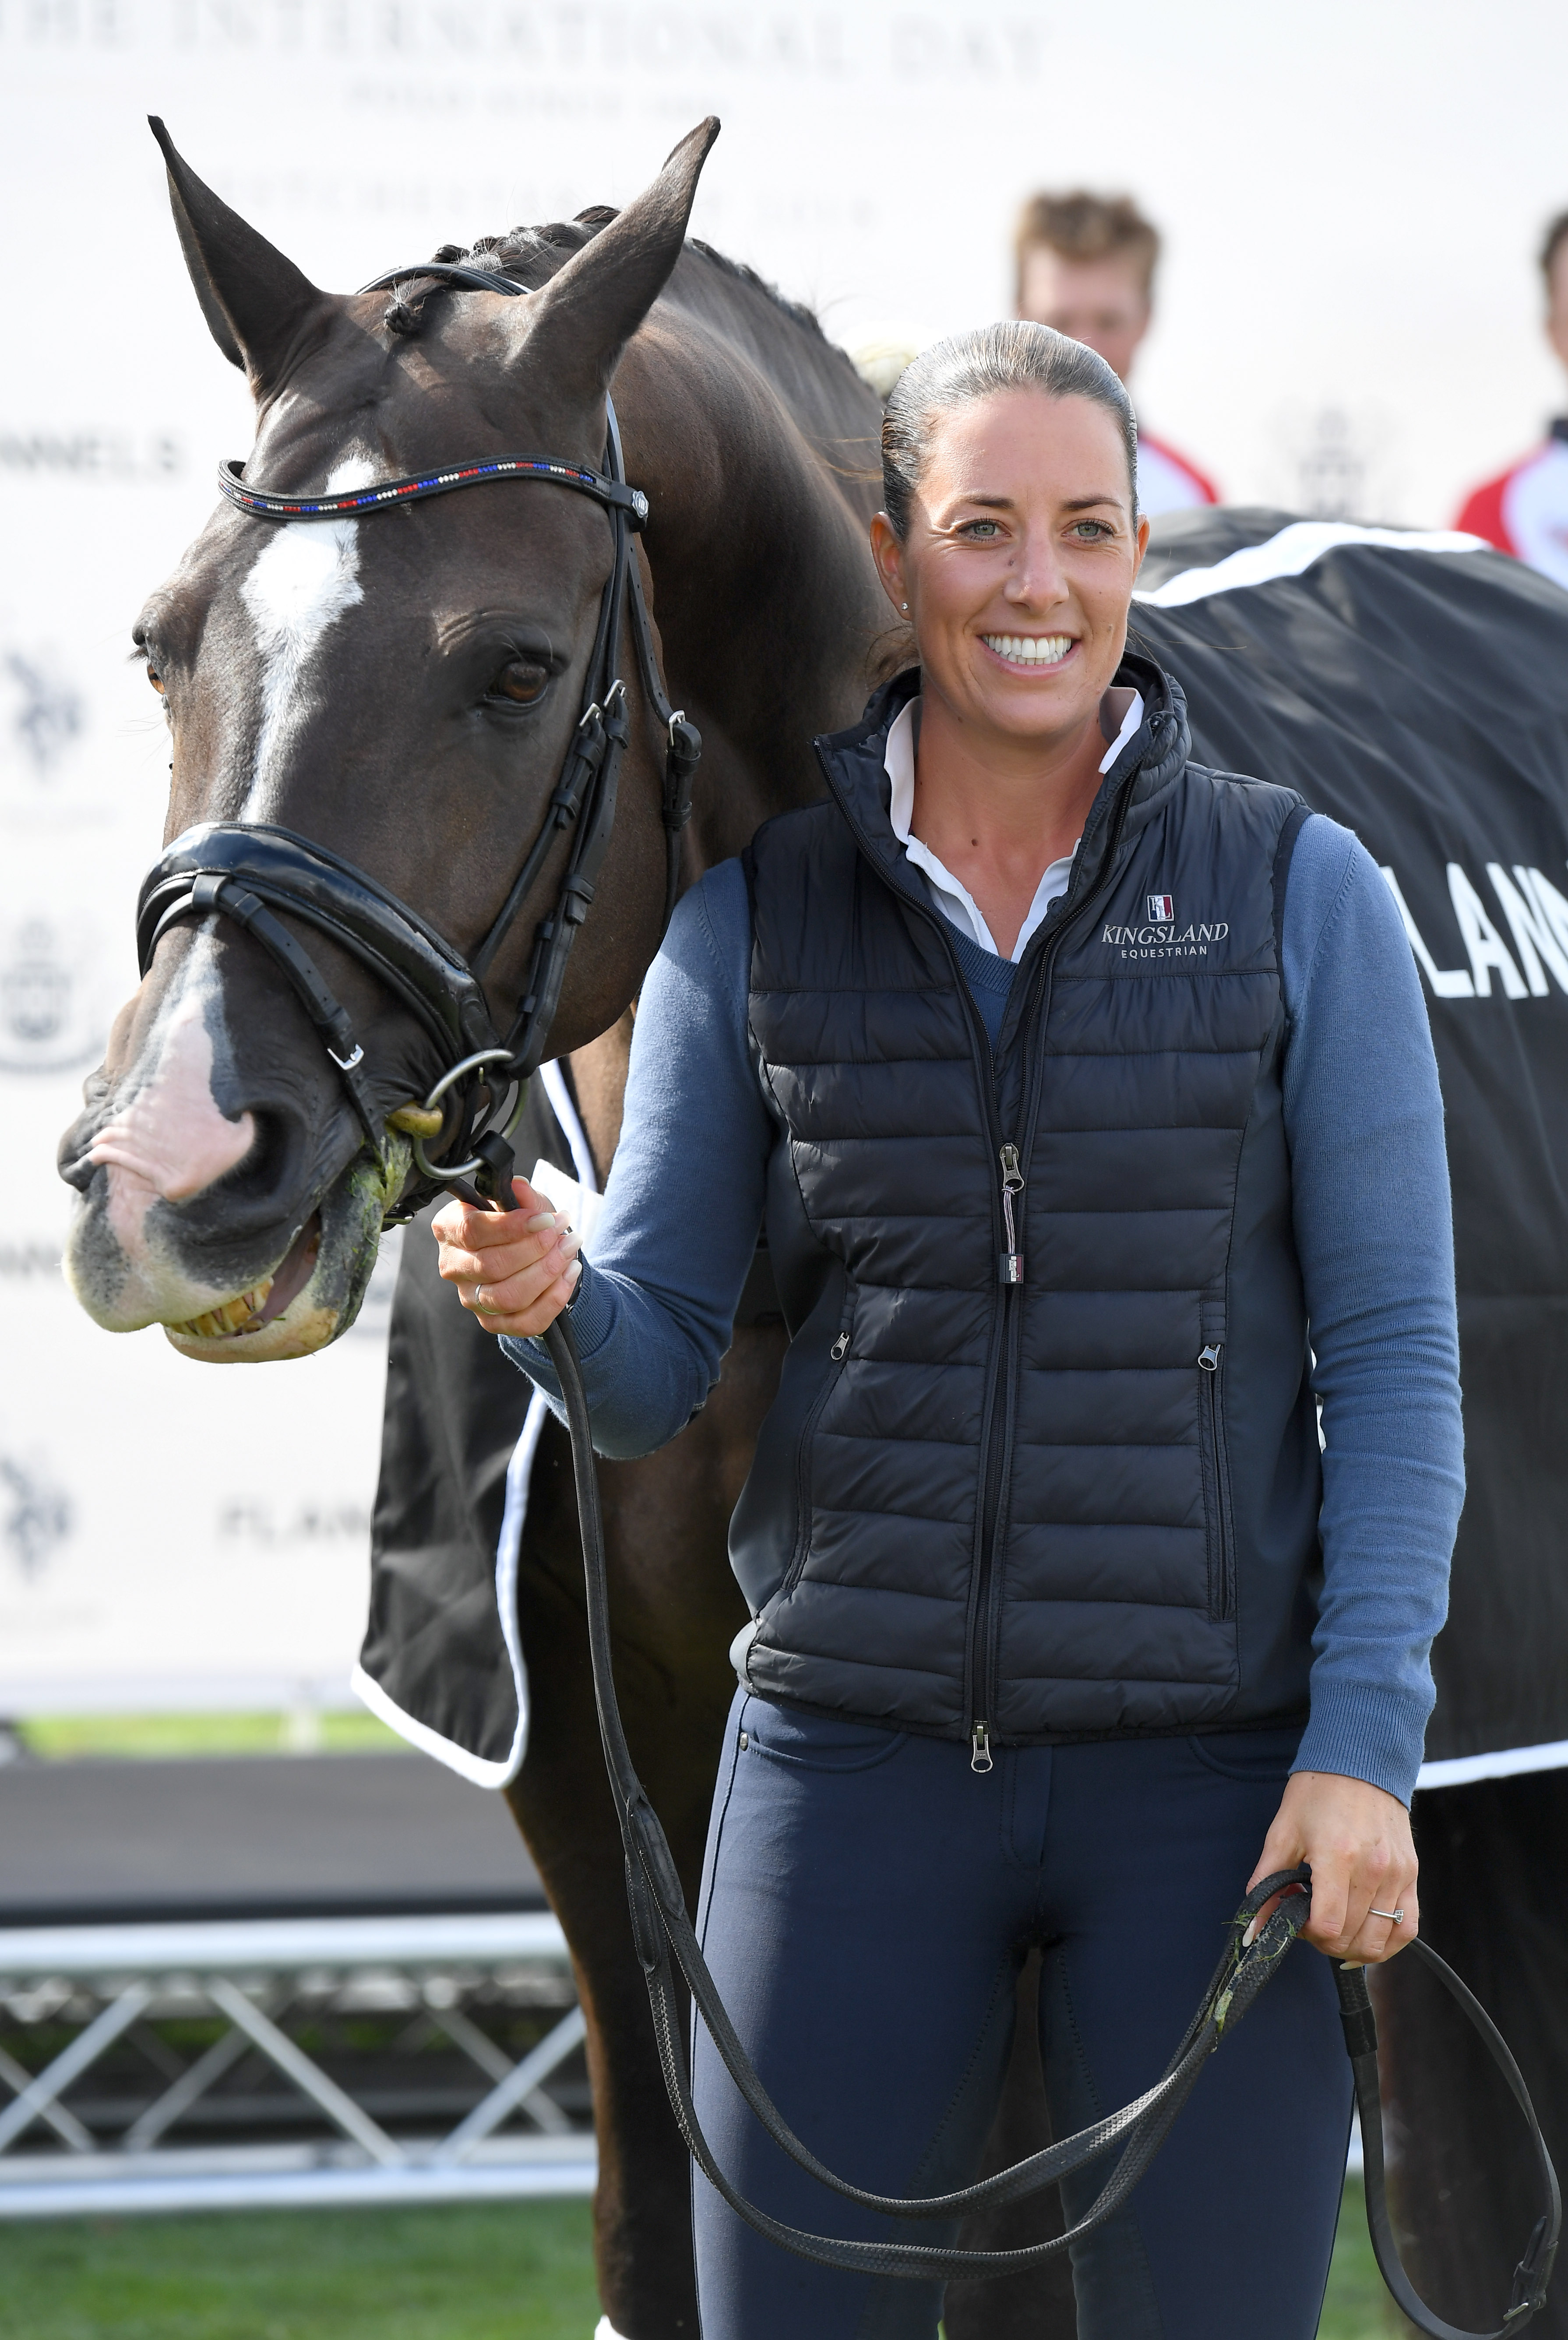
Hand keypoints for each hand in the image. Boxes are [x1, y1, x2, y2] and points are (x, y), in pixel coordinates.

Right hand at [431, 1177, 580, 1338]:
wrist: (533, 1255)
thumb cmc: (522, 1225)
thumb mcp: (523, 1202)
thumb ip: (521, 1195)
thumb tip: (519, 1186)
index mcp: (450, 1229)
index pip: (472, 1231)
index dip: (513, 1226)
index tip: (547, 1219)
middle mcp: (453, 1266)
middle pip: (492, 1265)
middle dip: (536, 1248)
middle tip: (563, 1230)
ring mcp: (470, 1298)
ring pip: (508, 1296)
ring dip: (547, 1272)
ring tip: (570, 1248)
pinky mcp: (492, 1322)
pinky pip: (526, 1321)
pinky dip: (554, 1298)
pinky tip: (569, 1273)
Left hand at [1249, 1769, 1417, 1964]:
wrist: (1360, 1761)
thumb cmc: (1318, 1793)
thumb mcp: (1283, 1832)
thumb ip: (1266, 1882)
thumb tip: (1253, 1926)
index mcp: (1337, 1857)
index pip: (1329, 1926)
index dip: (1308, 1934)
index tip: (1298, 1918)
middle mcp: (1373, 1869)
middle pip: (1351, 1937)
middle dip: (1325, 1940)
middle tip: (1312, 1920)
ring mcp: (1397, 1874)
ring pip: (1378, 1940)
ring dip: (1352, 1945)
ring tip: (1336, 1925)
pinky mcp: (1411, 1875)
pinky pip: (1407, 1927)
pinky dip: (1387, 1943)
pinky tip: (1366, 1936)